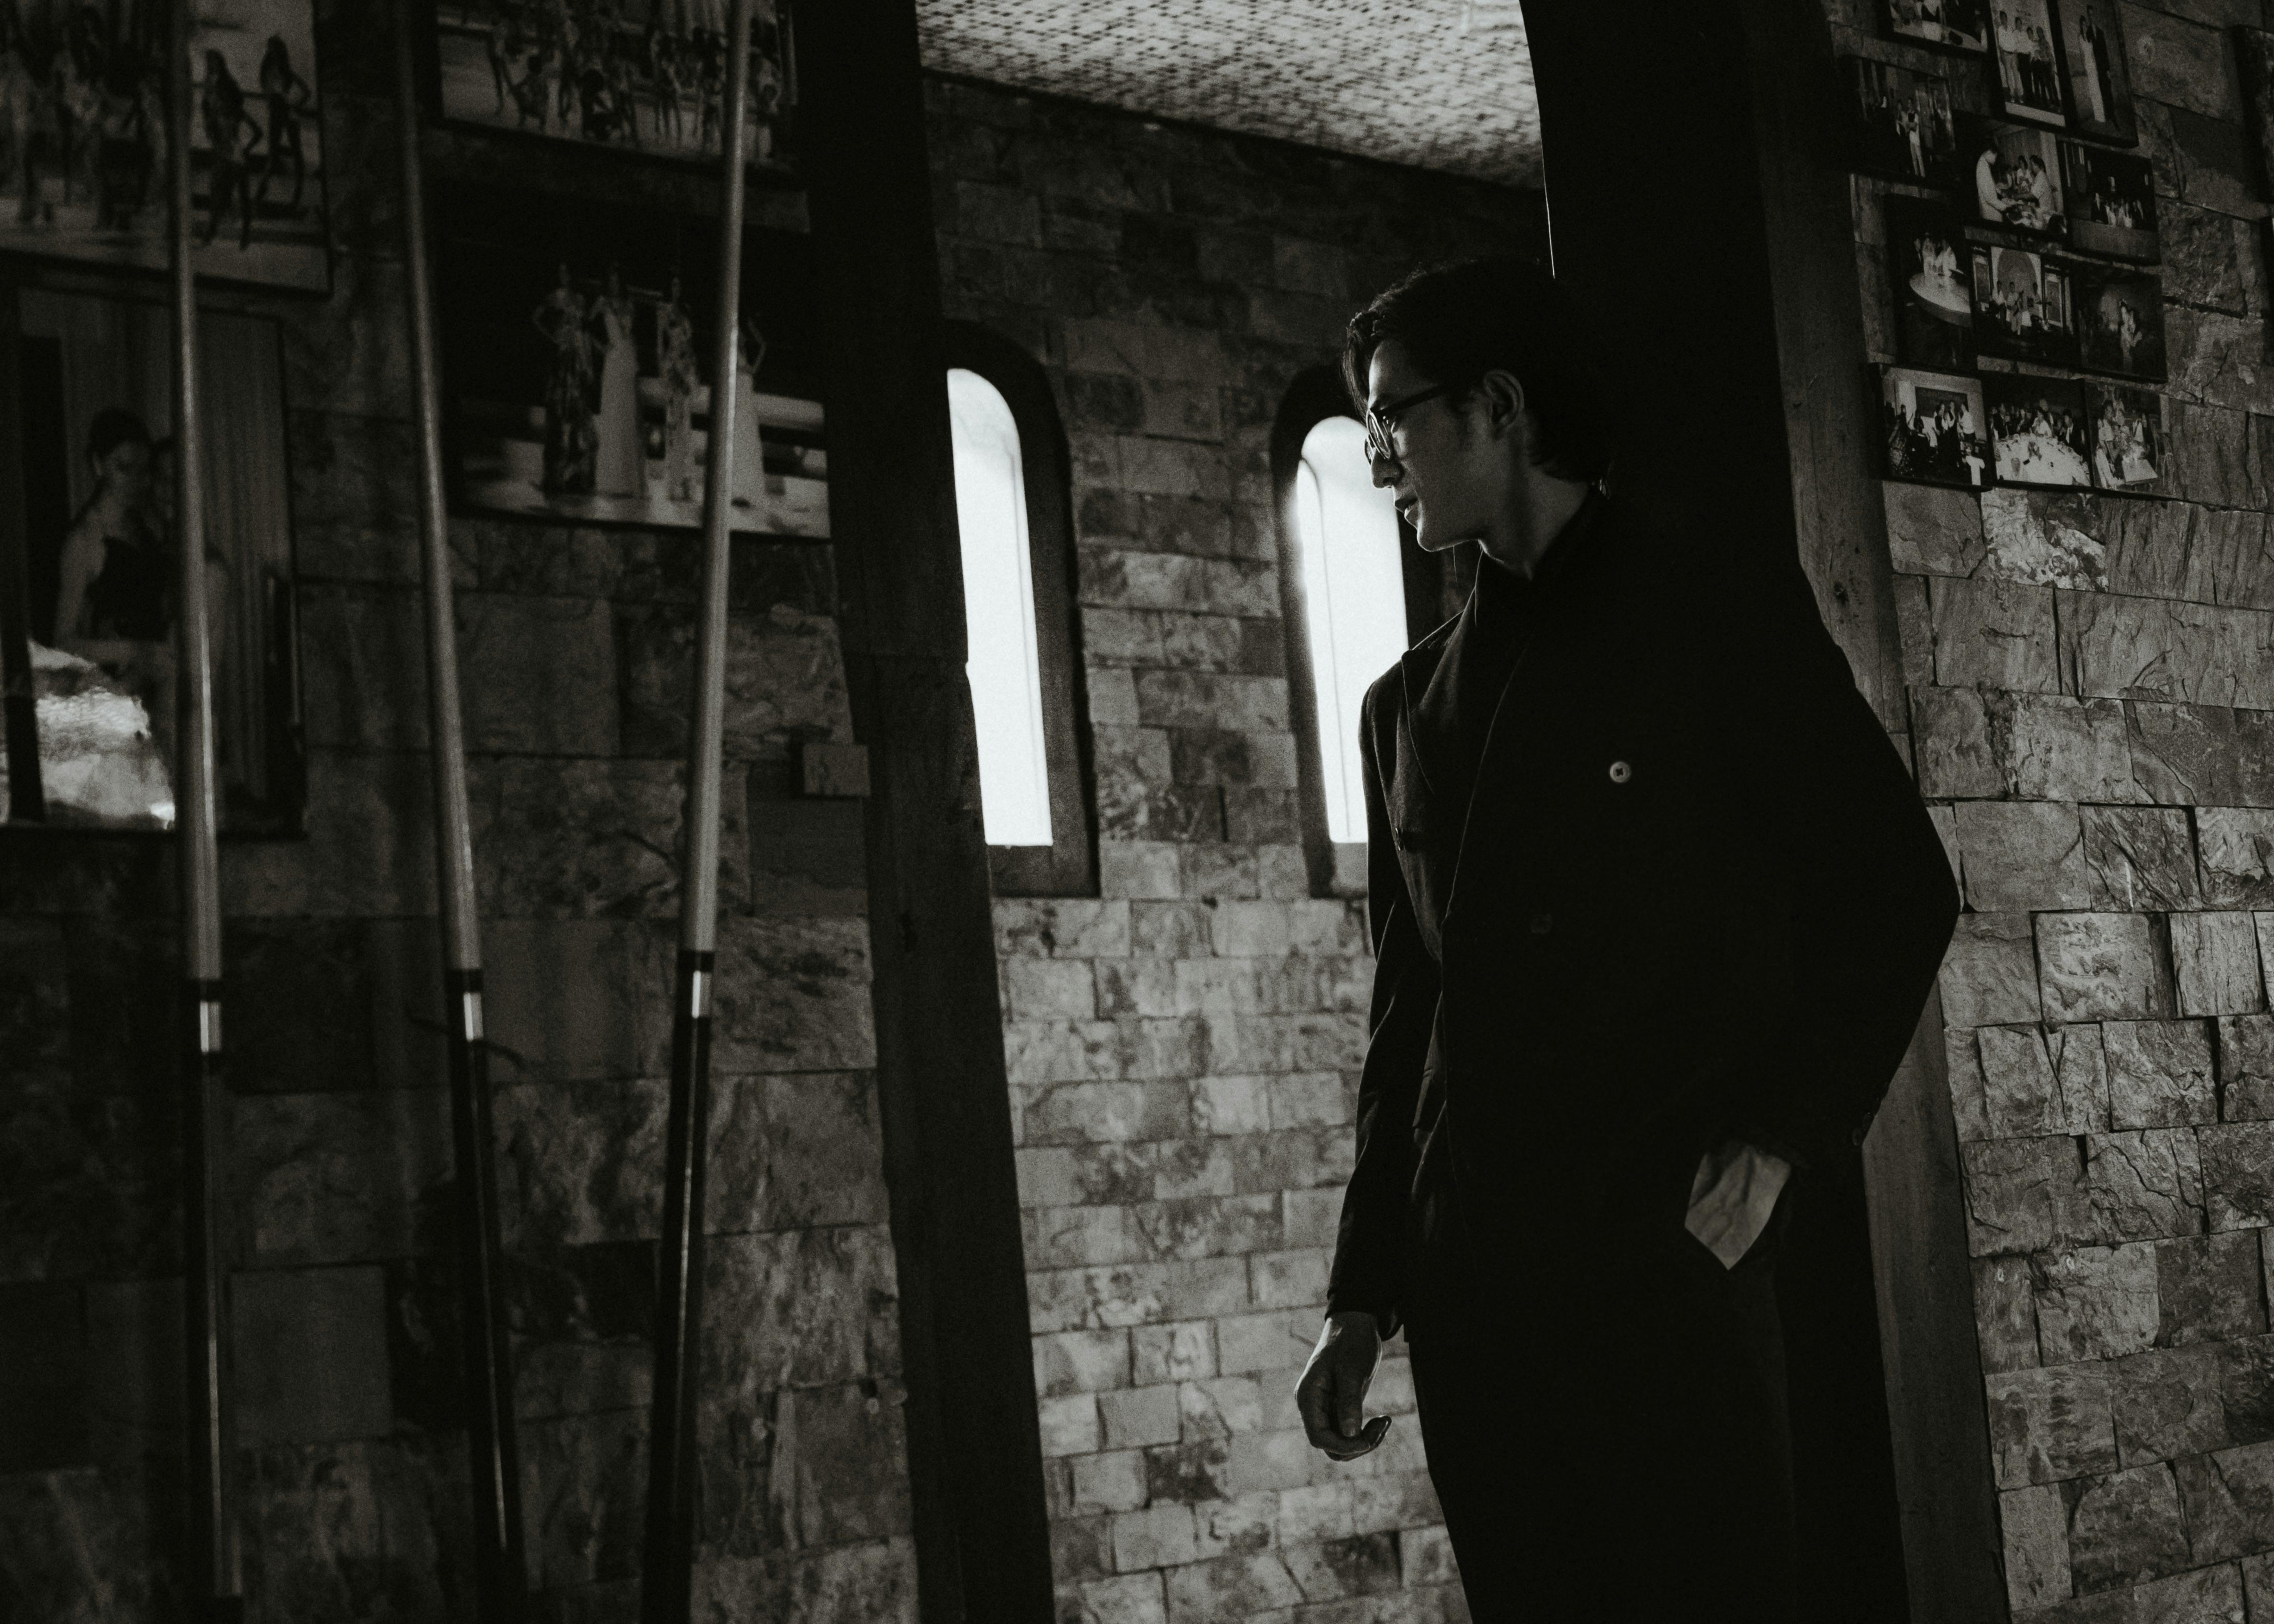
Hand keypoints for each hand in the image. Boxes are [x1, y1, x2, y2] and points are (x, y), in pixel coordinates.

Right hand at [1295, 1311, 1392, 1460]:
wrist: (1355, 1325)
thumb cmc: (1351, 1343)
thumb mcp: (1352, 1370)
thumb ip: (1349, 1402)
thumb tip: (1350, 1434)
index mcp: (1308, 1397)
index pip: (1319, 1437)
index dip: (1344, 1445)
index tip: (1370, 1438)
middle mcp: (1314, 1407)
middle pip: (1330, 1445)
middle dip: (1358, 1444)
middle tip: (1383, 1425)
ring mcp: (1326, 1409)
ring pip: (1341, 1443)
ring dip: (1364, 1441)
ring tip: (1384, 1422)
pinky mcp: (1339, 1408)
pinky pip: (1349, 1433)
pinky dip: (1366, 1432)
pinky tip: (1383, 1419)